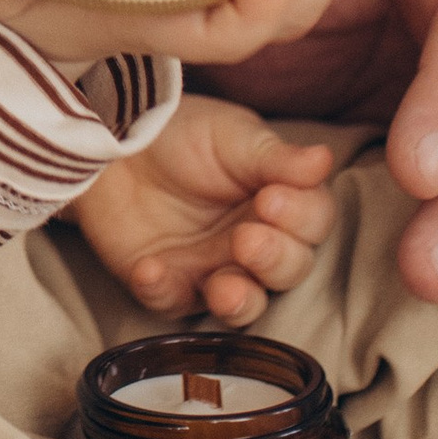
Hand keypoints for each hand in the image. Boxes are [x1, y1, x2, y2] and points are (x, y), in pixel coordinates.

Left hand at [69, 94, 338, 325]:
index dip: (300, 219)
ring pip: (242, 304)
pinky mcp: (169, 285)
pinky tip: (151, 270)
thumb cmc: (183, 134)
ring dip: (237, 300)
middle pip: (286, 271)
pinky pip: (172, 302)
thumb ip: (276, 158)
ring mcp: (213, 270)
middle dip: (274, 261)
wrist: (114, 142)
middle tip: (247, 239)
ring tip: (223, 289)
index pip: (311, 224)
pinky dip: (163, 291)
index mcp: (281, 206)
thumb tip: (323, 161)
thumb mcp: (232, 136)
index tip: (272, 199)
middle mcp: (255, 245)